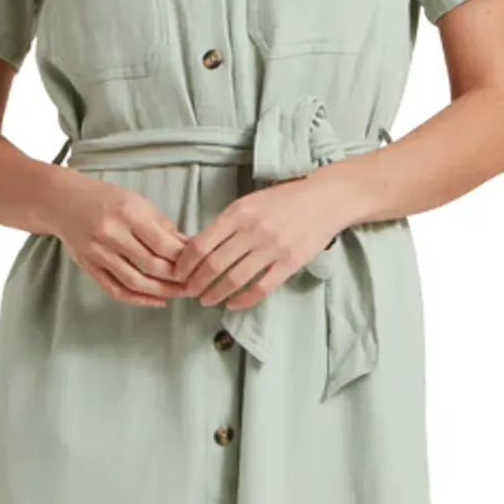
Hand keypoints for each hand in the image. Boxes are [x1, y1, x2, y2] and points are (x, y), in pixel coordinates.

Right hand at [49, 172, 190, 305]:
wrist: (63, 202)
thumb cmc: (104, 199)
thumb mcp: (137, 201)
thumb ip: (162, 225)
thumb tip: (189, 245)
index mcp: (128, 213)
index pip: (163, 244)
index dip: (184, 258)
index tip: (198, 263)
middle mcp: (111, 234)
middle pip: (152, 265)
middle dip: (177, 278)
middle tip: (194, 282)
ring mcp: (98, 253)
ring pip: (135, 282)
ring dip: (162, 292)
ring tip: (180, 293)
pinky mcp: (89, 267)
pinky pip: (116, 290)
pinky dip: (138, 299)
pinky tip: (156, 301)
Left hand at [169, 176, 345, 310]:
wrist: (325, 199)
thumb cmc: (284, 198)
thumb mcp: (249, 201)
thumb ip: (227, 222)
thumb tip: (198, 246)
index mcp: (238, 212)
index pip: (202, 243)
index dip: (185, 263)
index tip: (178, 273)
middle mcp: (253, 230)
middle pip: (214, 264)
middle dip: (196, 283)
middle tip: (188, 292)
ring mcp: (272, 248)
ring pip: (234, 279)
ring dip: (215, 294)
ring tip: (206, 300)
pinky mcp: (289, 263)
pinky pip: (261, 288)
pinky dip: (243, 300)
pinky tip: (233, 304)